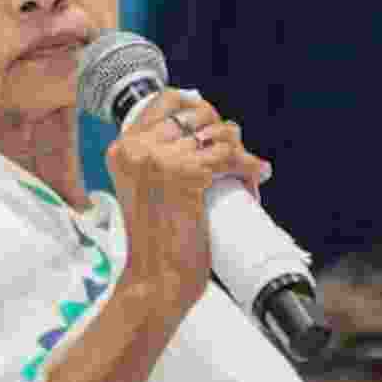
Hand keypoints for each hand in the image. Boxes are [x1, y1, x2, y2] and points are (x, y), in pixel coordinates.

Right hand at [105, 89, 269, 308]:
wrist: (154, 279)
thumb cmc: (155, 243)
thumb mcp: (144, 189)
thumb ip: (159, 161)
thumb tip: (208, 136)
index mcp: (123, 148)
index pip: (166, 101)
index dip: (198, 108)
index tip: (215, 126)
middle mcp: (137, 148)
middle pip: (198, 116)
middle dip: (224, 134)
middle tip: (234, 158)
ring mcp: (161, 159)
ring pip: (219, 134)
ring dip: (239, 151)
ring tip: (246, 171)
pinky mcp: (187, 174)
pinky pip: (230, 157)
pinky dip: (249, 165)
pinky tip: (258, 173)